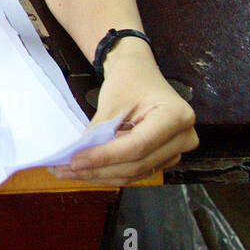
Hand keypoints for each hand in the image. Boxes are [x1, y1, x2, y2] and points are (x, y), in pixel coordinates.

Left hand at [51, 43, 198, 185]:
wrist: (139, 73)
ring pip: (134, 173)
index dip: (105, 157)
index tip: (76, 161)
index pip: (137, 146)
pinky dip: (110, 173)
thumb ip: (99, 132)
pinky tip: (87, 171)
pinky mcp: (163, 158)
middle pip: (136, 164)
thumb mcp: (113, 102)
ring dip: (101, 175)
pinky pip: (135, 172)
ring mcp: (175, 150)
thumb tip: (78, 159)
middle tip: (66, 169)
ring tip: (69, 171)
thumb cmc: (129, 80)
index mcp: (176, 116)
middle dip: (98, 169)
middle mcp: (183, 137)